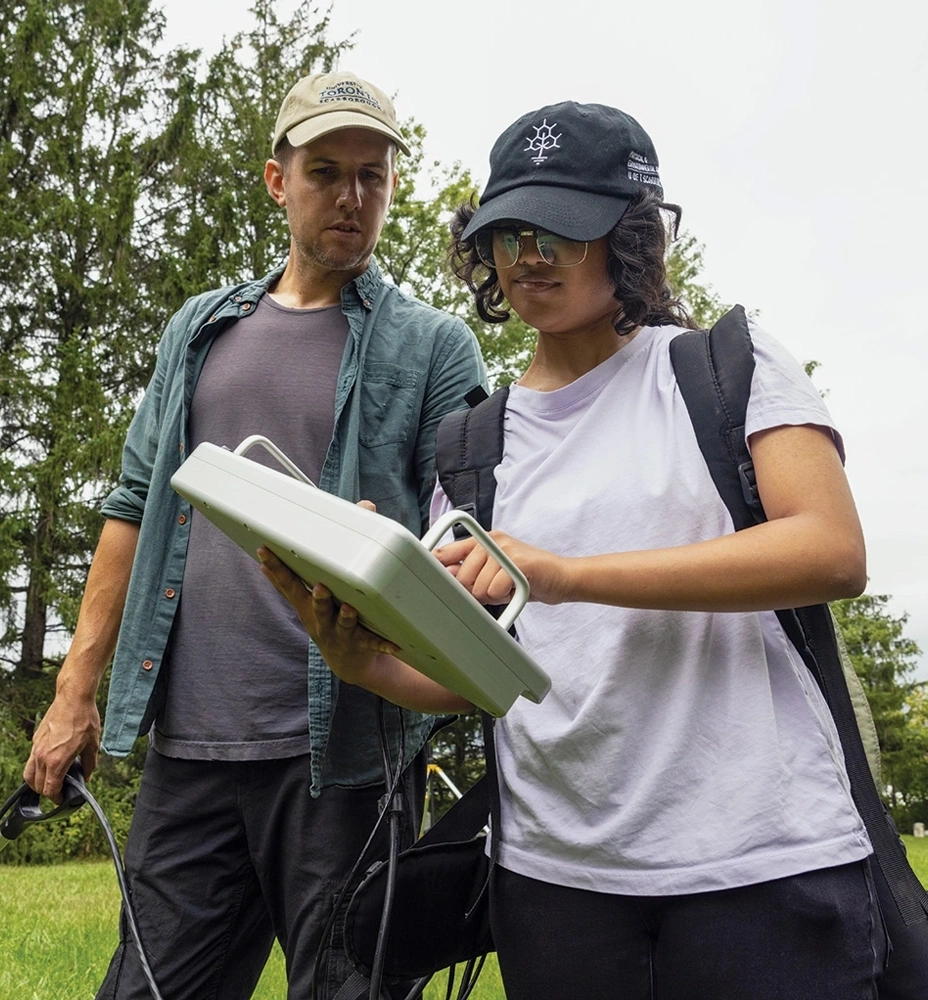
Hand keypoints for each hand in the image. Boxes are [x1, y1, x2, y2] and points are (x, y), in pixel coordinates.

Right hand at [24, 694, 99, 803]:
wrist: (73, 698)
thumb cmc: (84, 719)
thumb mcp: (92, 745)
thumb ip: (88, 764)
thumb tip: (85, 777)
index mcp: (57, 761)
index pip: (50, 789)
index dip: (56, 798)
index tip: (63, 798)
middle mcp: (42, 757)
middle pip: (37, 785)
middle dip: (48, 792)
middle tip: (60, 790)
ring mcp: (36, 748)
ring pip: (29, 775)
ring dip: (37, 782)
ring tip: (50, 781)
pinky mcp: (35, 740)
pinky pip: (30, 761)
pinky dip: (36, 768)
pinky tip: (49, 764)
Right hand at [257, 548, 398, 685]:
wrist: (346, 663)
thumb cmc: (325, 625)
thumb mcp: (303, 607)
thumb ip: (288, 586)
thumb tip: (264, 564)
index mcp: (307, 609)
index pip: (289, 586)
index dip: (276, 570)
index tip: (265, 552)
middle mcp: (322, 622)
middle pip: (318, 608)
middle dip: (318, 598)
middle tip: (320, 587)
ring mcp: (341, 635)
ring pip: (344, 625)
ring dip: (346, 617)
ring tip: (349, 609)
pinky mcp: (362, 644)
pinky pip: (374, 643)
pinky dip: (384, 643)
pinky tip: (394, 644)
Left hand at [433, 531, 569, 605]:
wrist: (562, 577)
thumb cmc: (526, 577)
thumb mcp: (493, 572)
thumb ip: (470, 571)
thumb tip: (441, 576)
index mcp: (482, 540)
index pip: (446, 551)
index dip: (435, 567)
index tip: (426, 577)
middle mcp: (491, 540)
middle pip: (460, 576)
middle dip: (473, 591)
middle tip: (492, 589)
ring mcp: (505, 549)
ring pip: (478, 586)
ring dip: (491, 596)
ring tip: (507, 588)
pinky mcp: (518, 562)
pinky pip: (495, 589)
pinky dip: (504, 597)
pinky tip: (515, 590)